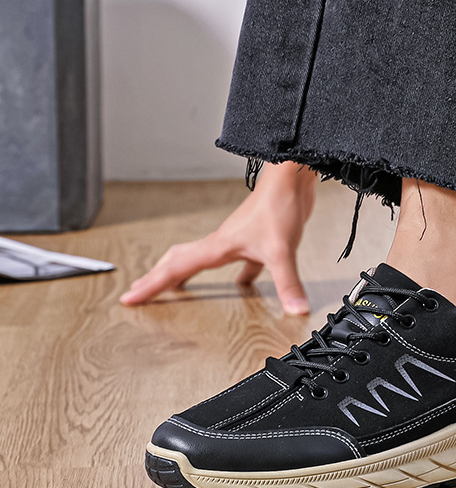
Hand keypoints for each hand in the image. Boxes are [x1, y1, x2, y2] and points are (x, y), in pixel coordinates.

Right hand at [120, 162, 316, 313]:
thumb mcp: (283, 251)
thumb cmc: (280, 205)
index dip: (151, 285)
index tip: (128, 298)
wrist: (291, 177)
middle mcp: (223, 242)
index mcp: (218, 246)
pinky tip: (245, 284)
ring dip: (188, 274)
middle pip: (180, 261)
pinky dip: (240, 274)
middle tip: (139, 291)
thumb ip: (287, 284)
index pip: (176, 269)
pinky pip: (242, 261)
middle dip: (158, 278)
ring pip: (205, 260)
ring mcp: (238, 239)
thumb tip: (296, 310)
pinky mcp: (257, 238)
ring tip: (178, 288)